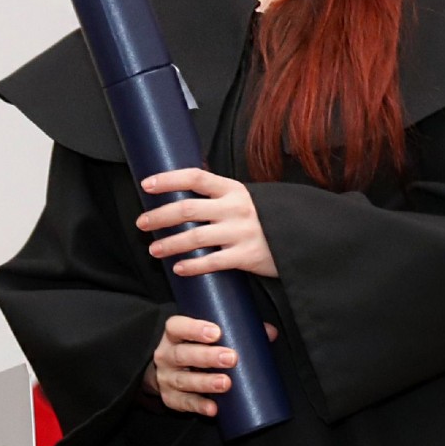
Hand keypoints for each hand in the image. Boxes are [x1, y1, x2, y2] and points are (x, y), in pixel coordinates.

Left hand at [136, 168, 277, 277]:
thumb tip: (186, 185)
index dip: (169, 180)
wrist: (302, 238)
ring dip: (169, 244)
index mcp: (235, 190)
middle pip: (188, 209)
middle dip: (159, 216)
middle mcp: (237, 208)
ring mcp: (242, 232)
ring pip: (195, 237)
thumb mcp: (249, 198)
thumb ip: (221, 194)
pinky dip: (192, 266)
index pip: (196, 177)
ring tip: (154, 249)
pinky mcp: (247, 256)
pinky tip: (179, 268)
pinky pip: (212, 262)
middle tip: (142, 223)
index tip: (146, 184)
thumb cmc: (269, 219)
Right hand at [143, 315, 279, 415]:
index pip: (177, 327)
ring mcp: (166, 378)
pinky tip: (213, 408)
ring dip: (205, 383)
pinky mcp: (170, 398)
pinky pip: (183, 403)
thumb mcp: (210, 334)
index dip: (194, 329)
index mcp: (174, 334)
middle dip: (207, 357)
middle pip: (183, 354)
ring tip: (226, 384)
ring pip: (183, 380)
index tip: (217, 332)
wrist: (170, 369)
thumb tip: (270, 333)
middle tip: (231, 358)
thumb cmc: (197, 345)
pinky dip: (199, 406)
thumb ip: (239, 330)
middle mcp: (166, 355)